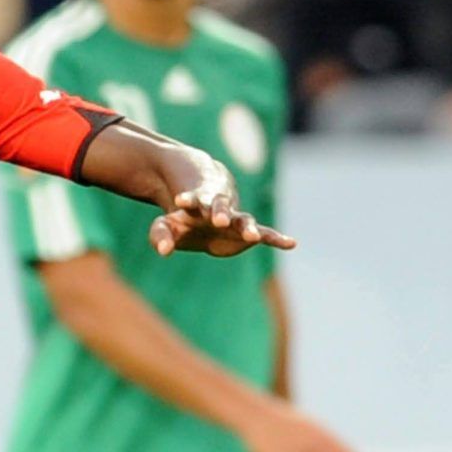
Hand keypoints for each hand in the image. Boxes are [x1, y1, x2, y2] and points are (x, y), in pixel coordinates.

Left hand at [149, 163, 294, 258]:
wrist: (206, 211)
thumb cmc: (184, 219)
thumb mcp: (166, 226)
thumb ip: (160, 236)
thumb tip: (163, 251)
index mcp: (196, 206)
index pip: (191, 201)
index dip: (187, 201)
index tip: (179, 202)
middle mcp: (218, 209)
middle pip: (220, 207)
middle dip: (220, 211)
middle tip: (219, 219)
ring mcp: (235, 220)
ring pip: (244, 220)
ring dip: (248, 227)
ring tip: (253, 235)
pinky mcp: (246, 233)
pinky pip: (265, 234)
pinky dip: (277, 238)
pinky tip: (291, 243)